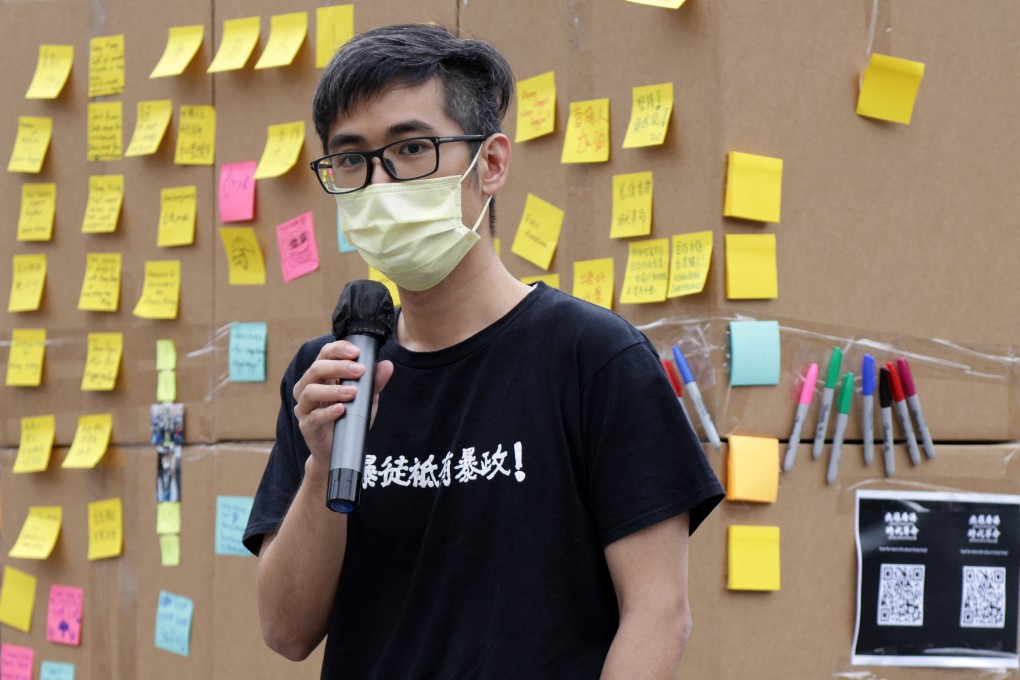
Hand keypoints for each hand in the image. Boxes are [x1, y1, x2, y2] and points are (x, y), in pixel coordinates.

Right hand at [292, 340, 393, 465]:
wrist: (339, 450)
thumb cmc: (349, 419)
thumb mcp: (366, 399)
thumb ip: (375, 382)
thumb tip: (387, 365)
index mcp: (322, 377)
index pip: (324, 355)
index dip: (338, 349)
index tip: (356, 351)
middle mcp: (308, 388)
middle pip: (315, 369)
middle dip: (338, 367)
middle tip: (359, 370)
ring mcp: (305, 407)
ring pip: (310, 391)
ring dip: (333, 390)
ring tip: (352, 392)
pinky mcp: (306, 426)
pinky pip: (313, 416)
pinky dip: (328, 412)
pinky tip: (341, 409)